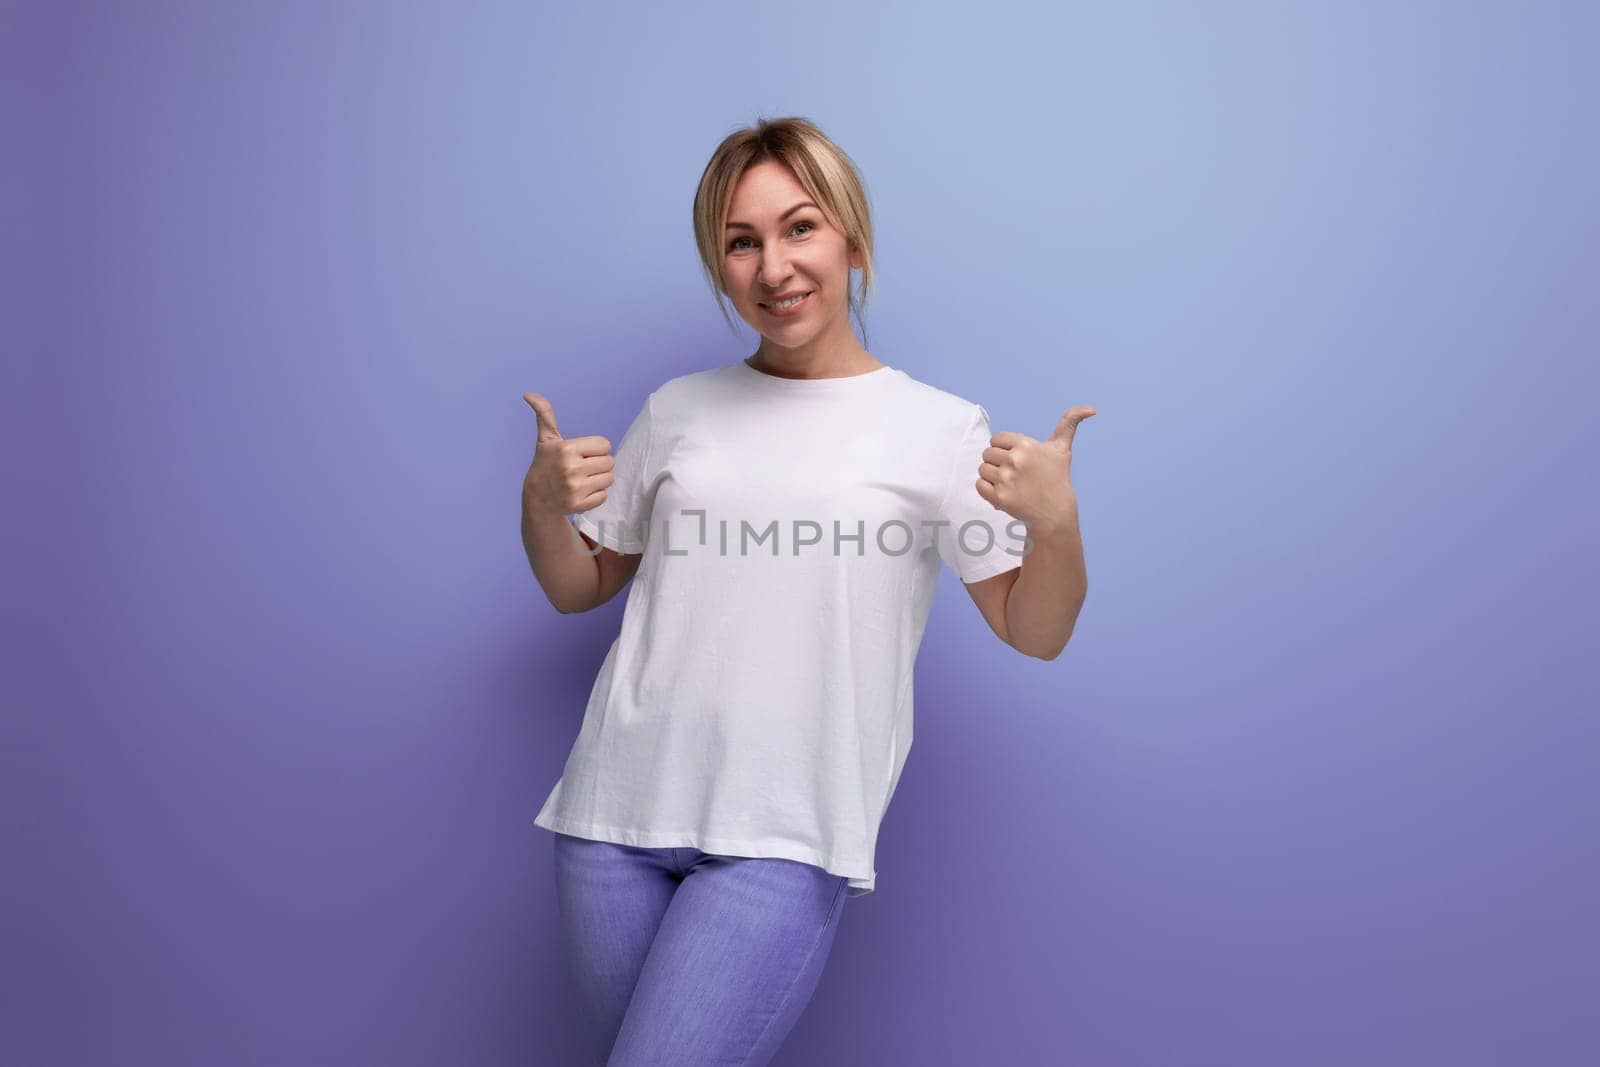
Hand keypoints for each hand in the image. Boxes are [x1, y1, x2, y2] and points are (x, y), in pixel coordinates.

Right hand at [522, 392, 615, 516]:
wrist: (537, 499)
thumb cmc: (545, 464)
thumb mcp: (546, 440)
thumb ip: (544, 415)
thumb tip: (528, 394)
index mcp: (566, 449)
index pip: (605, 445)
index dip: (596, 449)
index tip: (581, 454)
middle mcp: (571, 468)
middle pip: (610, 462)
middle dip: (598, 464)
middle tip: (582, 468)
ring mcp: (575, 488)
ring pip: (609, 478)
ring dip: (599, 479)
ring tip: (582, 480)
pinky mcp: (580, 505)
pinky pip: (604, 496)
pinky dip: (596, 495)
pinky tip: (581, 493)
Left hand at [977, 406, 1095, 536]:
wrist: (1054, 512)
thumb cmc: (1056, 477)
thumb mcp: (1062, 449)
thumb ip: (1070, 423)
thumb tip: (1091, 409)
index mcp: (1026, 445)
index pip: (997, 439)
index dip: (1005, 449)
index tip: (1018, 459)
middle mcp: (1015, 460)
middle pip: (987, 453)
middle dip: (998, 463)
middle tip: (1014, 473)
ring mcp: (1006, 480)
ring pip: (983, 469)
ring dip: (992, 476)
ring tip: (1010, 483)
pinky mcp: (999, 498)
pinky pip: (979, 485)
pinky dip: (987, 490)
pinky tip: (1003, 492)